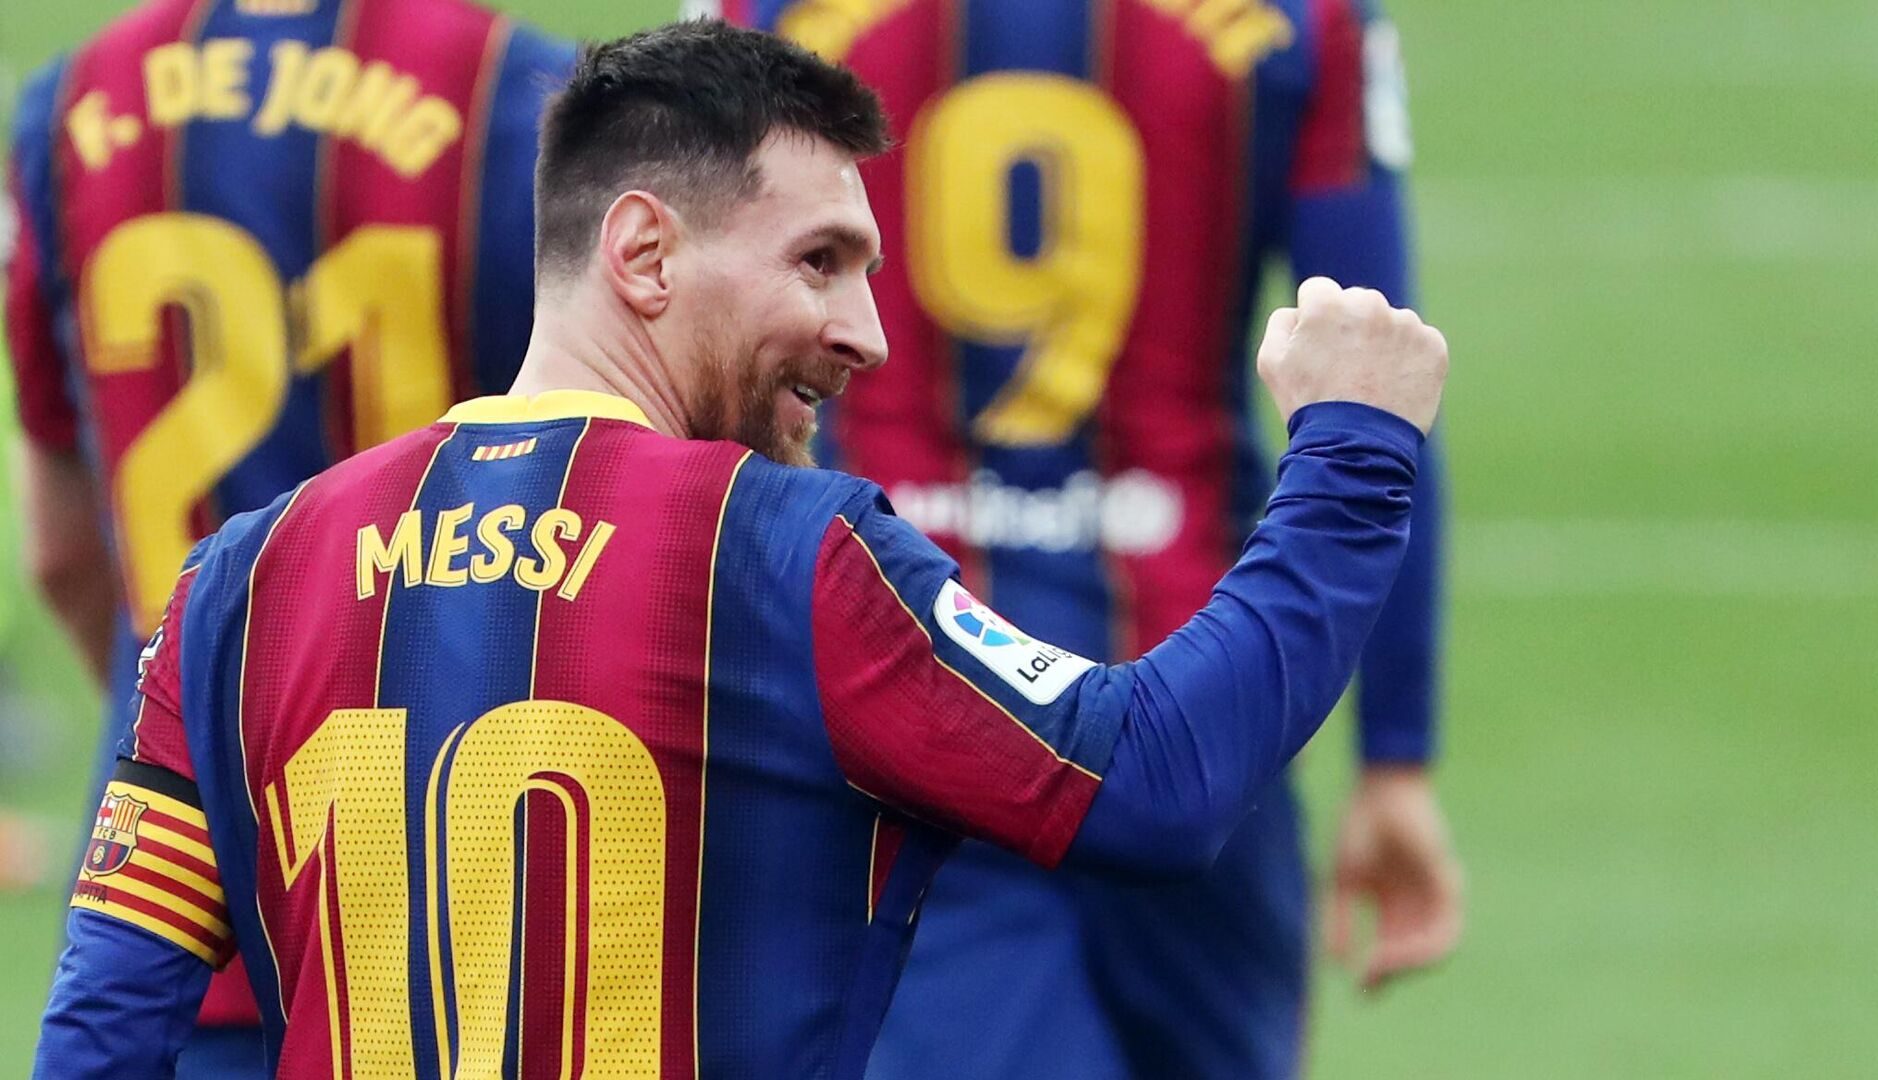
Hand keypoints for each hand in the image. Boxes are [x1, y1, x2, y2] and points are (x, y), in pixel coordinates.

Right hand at [1256, 276, 1448, 433]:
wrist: (1355, 446)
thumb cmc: (1308, 405)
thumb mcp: (1272, 362)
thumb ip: (1282, 323)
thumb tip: (1299, 310)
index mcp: (1327, 302)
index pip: (1319, 292)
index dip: (1315, 321)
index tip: (1319, 348)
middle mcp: (1369, 303)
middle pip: (1357, 303)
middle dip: (1351, 327)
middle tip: (1345, 368)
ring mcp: (1405, 324)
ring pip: (1390, 322)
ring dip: (1381, 343)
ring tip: (1370, 382)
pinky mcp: (1432, 345)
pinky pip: (1418, 343)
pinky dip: (1408, 360)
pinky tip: (1393, 386)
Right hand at [1324, 765, 1463, 991]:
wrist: (1379, 789)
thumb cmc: (1358, 827)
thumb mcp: (1341, 882)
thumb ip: (1337, 920)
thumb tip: (1332, 961)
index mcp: (1394, 902)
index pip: (1393, 948)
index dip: (1379, 973)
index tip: (1360, 990)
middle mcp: (1417, 902)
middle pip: (1414, 953)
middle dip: (1391, 973)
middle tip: (1368, 982)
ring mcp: (1435, 893)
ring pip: (1435, 947)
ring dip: (1407, 963)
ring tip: (1380, 968)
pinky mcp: (1449, 883)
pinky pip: (1445, 928)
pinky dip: (1423, 945)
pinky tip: (1394, 950)